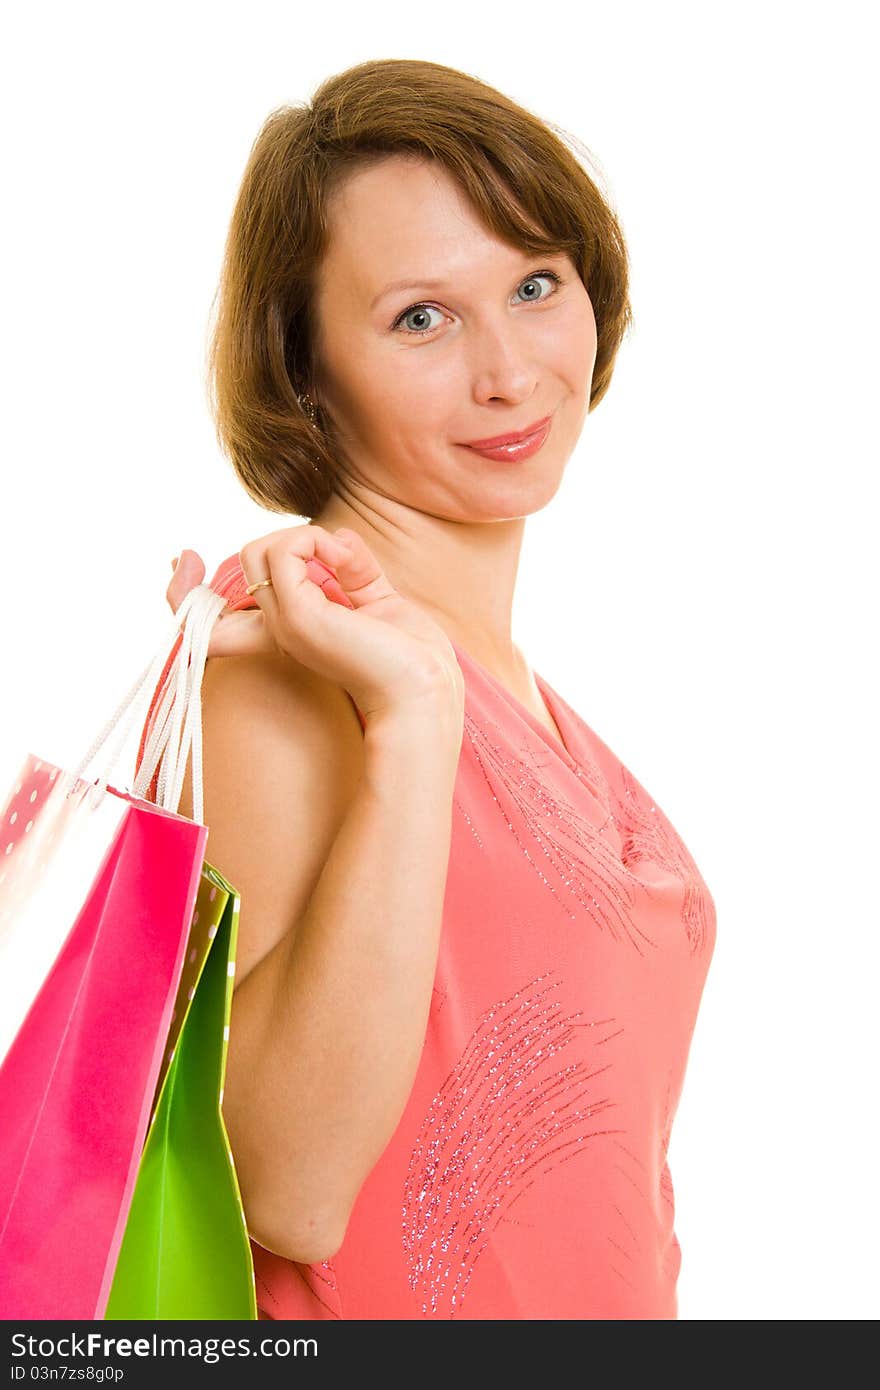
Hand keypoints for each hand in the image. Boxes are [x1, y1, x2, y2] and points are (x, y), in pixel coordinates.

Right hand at [166, 524, 463, 722]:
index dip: (184, 585)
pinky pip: (285, 550)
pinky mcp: (296, 616)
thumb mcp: (373, 600)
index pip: (207, 615)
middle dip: (296, 538)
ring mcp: (282, 624)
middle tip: (340, 557)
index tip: (182, 559)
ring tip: (343, 559)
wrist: (421, 689)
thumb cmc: (408, 656)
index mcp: (287, 632)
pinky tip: (343, 560)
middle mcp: (276, 630)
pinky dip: (316, 540)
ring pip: (260, 550)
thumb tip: (334, 537)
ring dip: (308, 537)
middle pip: (247, 561)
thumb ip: (350, 568)